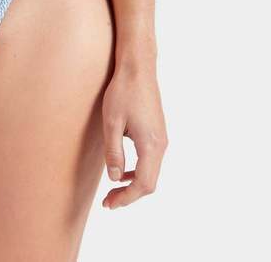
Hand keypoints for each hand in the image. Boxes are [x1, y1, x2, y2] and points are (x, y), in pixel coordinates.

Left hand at [101, 61, 167, 208]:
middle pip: (150, 183)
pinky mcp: (158, 132)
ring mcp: (161, 138)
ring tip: (113, 189)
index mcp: (151, 144)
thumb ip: (113, 152)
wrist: (138, 67)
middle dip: (130, 195)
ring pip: (152, 172)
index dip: (126, 198)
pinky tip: (123, 170)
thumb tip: (115, 179)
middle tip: (109, 202)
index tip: (109, 204)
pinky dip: (138, 171)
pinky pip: (151, 160)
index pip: (143, 184)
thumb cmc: (123, 92)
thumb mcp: (111, 122)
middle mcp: (161, 144)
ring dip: (134, 184)